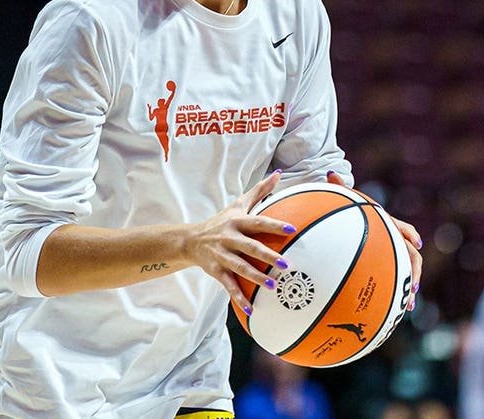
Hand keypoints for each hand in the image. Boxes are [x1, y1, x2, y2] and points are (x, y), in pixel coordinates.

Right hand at [183, 170, 295, 313]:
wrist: (190, 240)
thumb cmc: (222, 220)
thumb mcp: (238, 204)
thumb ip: (260, 191)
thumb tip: (278, 174)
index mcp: (237, 221)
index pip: (259, 222)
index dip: (275, 225)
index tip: (292, 228)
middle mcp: (229, 237)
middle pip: (250, 246)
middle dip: (268, 256)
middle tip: (286, 264)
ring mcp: (222, 255)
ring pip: (239, 267)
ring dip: (256, 277)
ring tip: (273, 285)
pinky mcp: (216, 270)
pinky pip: (228, 285)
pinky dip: (238, 298)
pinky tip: (251, 309)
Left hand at [326, 172, 422, 310]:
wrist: (350, 220)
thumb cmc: (347, 211)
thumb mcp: (344, 200)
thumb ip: (339, 188)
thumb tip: (329, 172)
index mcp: (387, 225)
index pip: (403, 229)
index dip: (410, 235)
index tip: (415, 243)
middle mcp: (393, 241)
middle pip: (411, 257)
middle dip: (414, 272)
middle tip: (413, 288)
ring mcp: (390, 254)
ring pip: (405, 273)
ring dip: (408, 288)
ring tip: (407, 307)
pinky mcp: (382, 266)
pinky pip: (391, 281)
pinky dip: (392, 296)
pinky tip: (385, 314)